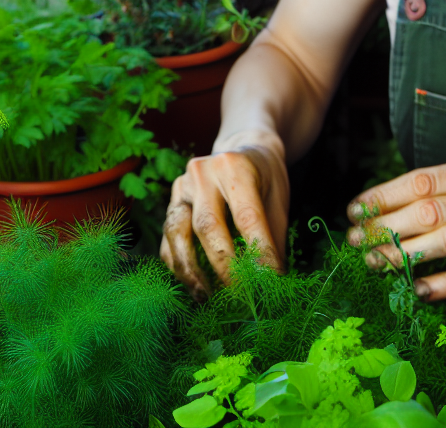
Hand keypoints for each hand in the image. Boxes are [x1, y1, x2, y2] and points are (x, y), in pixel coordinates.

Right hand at [160, 143, 289, 298]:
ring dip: (191, 270)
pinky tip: (194, 284)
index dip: (257, 253)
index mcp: (236, 167)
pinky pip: (168, 237)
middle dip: (223, 267)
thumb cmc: (265, 178)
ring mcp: (183, 184)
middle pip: (207, 226)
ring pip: (177, 232)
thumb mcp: (278, 201)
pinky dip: (178, 264)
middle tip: (239, 297)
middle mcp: (204, 172)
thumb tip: (272, 283)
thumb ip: (273, 239)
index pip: (246, 217)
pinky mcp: (171, 199)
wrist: (244, 148)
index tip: (268, 282)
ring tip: (207, 297)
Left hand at [346, 155, 445, 300]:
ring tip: (374, 263)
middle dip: (383, 228)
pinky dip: (445, 283)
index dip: (383, 196)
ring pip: (443, 242)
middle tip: (354, 240)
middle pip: (425, 212)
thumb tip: (406, 194)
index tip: (357, 208)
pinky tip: (418, 290)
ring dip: (403, 254)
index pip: (420, 180)